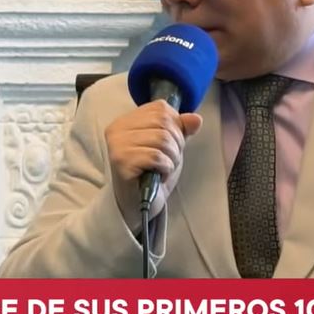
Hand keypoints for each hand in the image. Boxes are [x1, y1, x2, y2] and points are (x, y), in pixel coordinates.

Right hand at [104, 100, 203, 233]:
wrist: (138, 204)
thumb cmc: (151, 173)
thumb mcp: (169, 146)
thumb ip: (181, 129)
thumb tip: (196, 119)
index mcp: (126, 120)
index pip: (160, 108)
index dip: (176, 126)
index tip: (171, 145)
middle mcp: (117, 129)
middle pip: (163, 122)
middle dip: (176, 143)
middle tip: (168, 160)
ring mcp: (117, 145)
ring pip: (162, 139)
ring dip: (172, 157)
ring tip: (163, 168)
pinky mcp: (121, 162)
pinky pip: (156, 156)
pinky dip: (166, 167)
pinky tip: (158, 175)